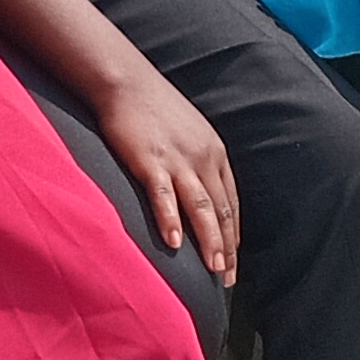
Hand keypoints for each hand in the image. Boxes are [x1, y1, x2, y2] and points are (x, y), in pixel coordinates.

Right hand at [97, 66, 239, 280]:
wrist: (126, 81)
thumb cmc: (154, 108)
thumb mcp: (189, 134)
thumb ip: (198, 163)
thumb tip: (201, 193)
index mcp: (214, 153)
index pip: (230, 203)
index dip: (233, 235)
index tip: (232, 261)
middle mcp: (203, 158)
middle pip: (220, 210)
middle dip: (226, 247)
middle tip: (227, 278)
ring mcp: (178, 160)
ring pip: (200, 208)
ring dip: (208, 241)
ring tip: (212, 269)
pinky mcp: (150, 161)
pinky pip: (164, 195)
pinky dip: (170, 220)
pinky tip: (173, 243)